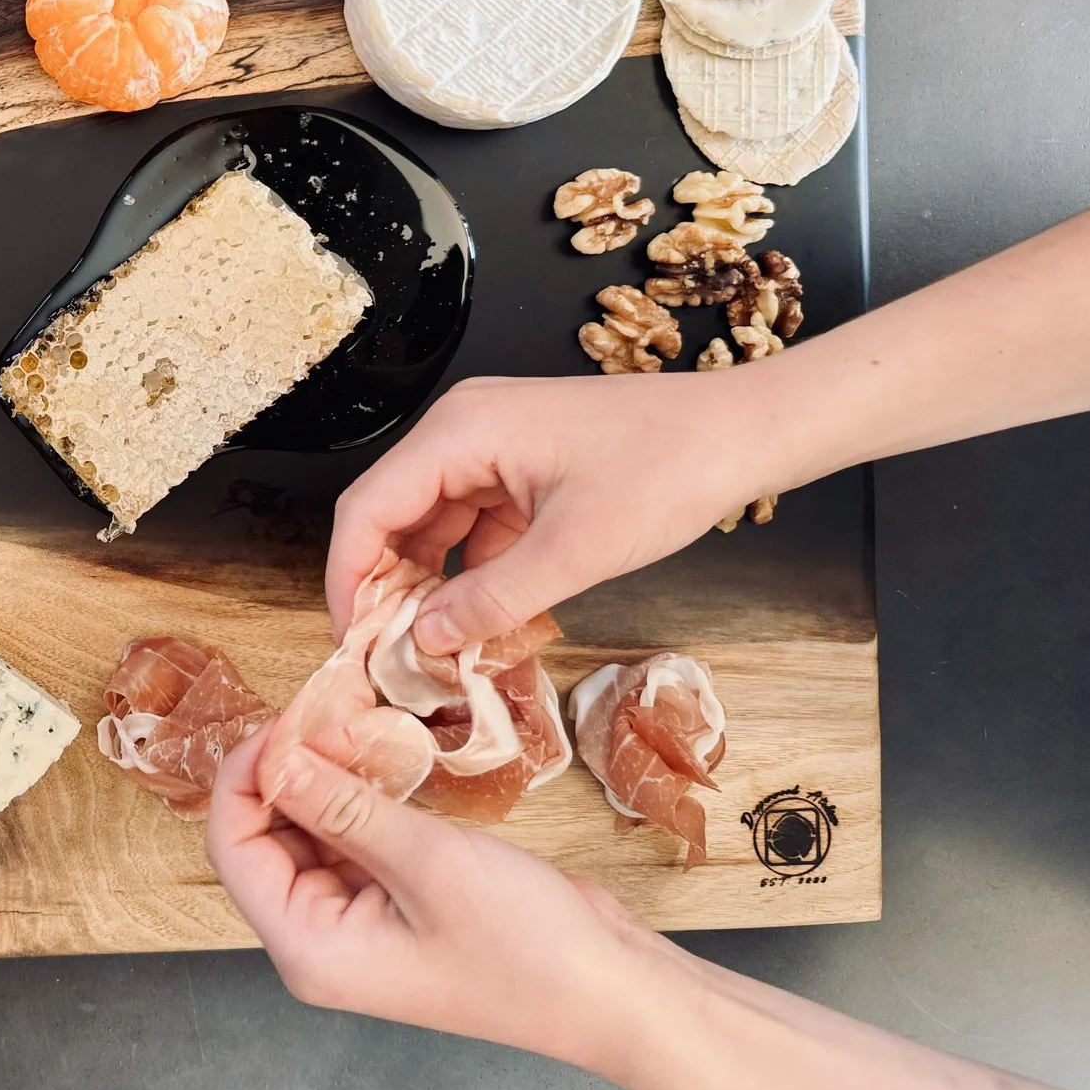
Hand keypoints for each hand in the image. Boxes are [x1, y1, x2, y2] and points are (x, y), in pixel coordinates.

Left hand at [205, 725, 678, 1069]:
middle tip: (322, 711)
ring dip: (323, 780)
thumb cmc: (525, 947)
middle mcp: (320, 940)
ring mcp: (357, 922)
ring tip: (350, 725)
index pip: (233, 851)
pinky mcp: (393, 901)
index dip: (246, 778)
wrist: (609, 989)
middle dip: (286, 773)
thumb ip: (343, 806)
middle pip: (263, 840)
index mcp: (309, 950)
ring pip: (307, 833)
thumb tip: (278, 757)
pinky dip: (358, 797)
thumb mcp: (426, 863)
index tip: (283, 721)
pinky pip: (350, 839)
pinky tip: (379, 759)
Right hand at [324, 370, 779, 654]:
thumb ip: (492, 600)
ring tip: (429, 652)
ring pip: (430, 527)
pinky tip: (475, 625)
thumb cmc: (668, 470)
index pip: (368, 507)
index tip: (350, 640)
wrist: (741, 434)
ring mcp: (490, 450)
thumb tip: (426, 643)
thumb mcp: (576, 551)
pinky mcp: (519, 471)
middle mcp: (462, 431)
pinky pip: (470, 528)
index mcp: (461, 431)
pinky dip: (466, 576)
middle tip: (387, 658)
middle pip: (391, 516)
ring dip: (427, 588)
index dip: (348, 577)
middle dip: (385, 589)